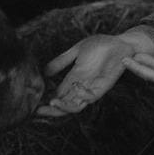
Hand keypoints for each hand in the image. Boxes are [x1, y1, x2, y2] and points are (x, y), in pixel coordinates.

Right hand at [36, 30, 153, 116]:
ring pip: (75, 106)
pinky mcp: (103, 88)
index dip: (46, 101)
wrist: (121, 43)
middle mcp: (81, 86)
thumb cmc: (101, 45)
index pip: (57, 94)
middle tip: (38, 111)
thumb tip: (43, 72)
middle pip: (64, 105)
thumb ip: (61, 61)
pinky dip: (82, 96)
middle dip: (51, 110)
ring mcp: (92, 88)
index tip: (32, 106)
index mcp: (74, 78)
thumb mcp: (76, 51)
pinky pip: (91, 97)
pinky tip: (75, 88)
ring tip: (53, 102)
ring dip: (64, 107)